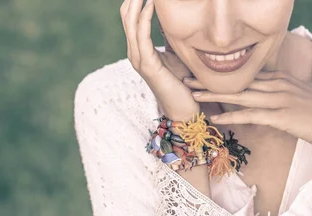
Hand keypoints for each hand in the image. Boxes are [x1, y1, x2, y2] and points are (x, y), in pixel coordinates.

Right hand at [121, 0, 207, 120]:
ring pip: (131, 24)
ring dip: (137, 3)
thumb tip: (174, 19)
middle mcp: (135, 53)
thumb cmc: (183, 82)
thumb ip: (170, 38)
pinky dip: (145, 18)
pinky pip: (142, 36)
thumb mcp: (176, 54)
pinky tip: (152, 3)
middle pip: (126, 17)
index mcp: (139, 50)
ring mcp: (139, 59)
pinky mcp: (147, 65)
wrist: (184, 108)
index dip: (135, 0)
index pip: (131, 18)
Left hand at [185, 71, 311, 145]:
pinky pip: (251, 115)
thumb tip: (263, 100)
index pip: (246, 75)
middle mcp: (277, 85)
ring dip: (214, 94)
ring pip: (240, 95)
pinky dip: (232, 117)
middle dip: (211, 80)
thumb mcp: (299, 99)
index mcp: (281, 80)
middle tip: (187, 79)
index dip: (223, 76)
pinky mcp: (281, 116)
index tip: (202, 75)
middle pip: (238, 81)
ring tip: (192, 93)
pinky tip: (215, 118)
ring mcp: (279, 99)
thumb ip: (280, 96)